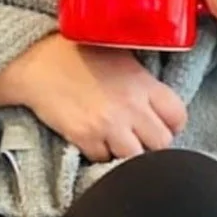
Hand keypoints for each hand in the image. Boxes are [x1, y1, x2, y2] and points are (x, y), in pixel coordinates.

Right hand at [8, 33, 187, 162]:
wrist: (37, 62)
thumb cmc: (78, 54)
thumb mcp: (121, 57)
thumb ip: (143, 82)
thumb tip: (158, 104)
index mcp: (143, 83)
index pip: (178, 116)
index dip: (172, 124)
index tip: (162, 124)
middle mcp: (130, 106)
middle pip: (162, 143)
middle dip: (153, 144)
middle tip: (140, 138)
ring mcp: (108, 125)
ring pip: (136, 160)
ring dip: (129, 155)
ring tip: (118, 143)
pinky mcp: (85, 138)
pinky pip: (104, 161)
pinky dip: (101, 156)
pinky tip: (95, 141)